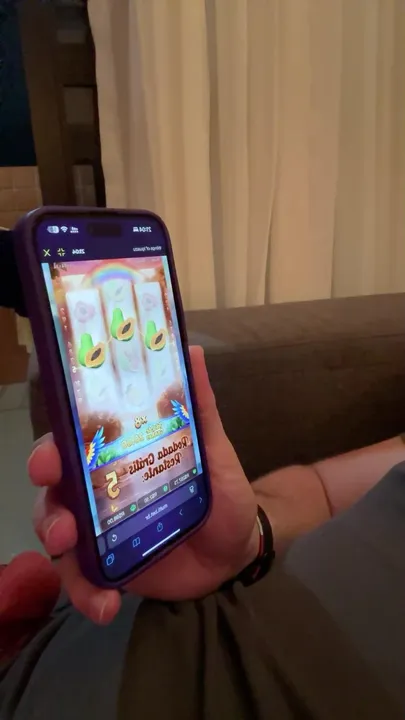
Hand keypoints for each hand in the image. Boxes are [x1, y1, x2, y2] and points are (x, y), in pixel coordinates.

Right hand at [29, 346, 257, 623]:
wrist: (240, 549)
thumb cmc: (224, 492)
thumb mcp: (216, 451)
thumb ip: (202, 409)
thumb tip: (191, 352)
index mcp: (118, 457)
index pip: (72, 446)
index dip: (52, 450)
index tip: (49, 459)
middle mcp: (100, 490)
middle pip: (55, 495)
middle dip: (48, 509)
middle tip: (62, 528)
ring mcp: (101, 532)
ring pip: (59, 538)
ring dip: (58, 556)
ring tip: (74, 566)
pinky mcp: (109, 569)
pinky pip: (83, 582)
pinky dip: (85, 595)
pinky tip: (105, 607)